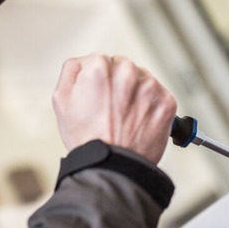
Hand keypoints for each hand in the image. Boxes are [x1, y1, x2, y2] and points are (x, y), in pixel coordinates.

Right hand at [52, 54, 176, 164]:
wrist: (113, 167)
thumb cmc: (88, 139)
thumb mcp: (61, 101)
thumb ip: (71, 70)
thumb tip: (83, 61)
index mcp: (100, 68)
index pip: (102, 60)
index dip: (99, 79)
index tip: (100, 96)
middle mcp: (127, 73)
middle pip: (124, 67)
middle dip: (119, 83)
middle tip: (112, 109)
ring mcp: (150, 87)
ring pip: (143, 79)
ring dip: (136, 93)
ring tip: (126, 117)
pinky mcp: (166, 102)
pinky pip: (159, 95)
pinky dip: (151, 106)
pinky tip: (139, 121)